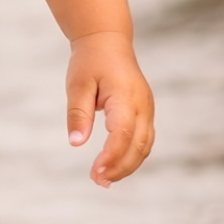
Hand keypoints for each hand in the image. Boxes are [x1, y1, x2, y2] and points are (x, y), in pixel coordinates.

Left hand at [65, 31, 153, 187]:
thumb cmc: (90, 62)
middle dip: (119, 167)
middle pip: (138, 145)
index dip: (111, 156)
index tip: (94, 171)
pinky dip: (132, 157)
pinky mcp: (145, 113)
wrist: (108, 42)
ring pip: (145, 146)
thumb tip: (76, 143)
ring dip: (127, 166)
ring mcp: (147, 109)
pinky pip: (144, 141)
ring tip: (103, 180)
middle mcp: (142, 105)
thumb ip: (78, 113)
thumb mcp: (77, 84)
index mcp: (125, 96)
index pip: (123, 133)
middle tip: (96, 181)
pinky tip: (114, 167)